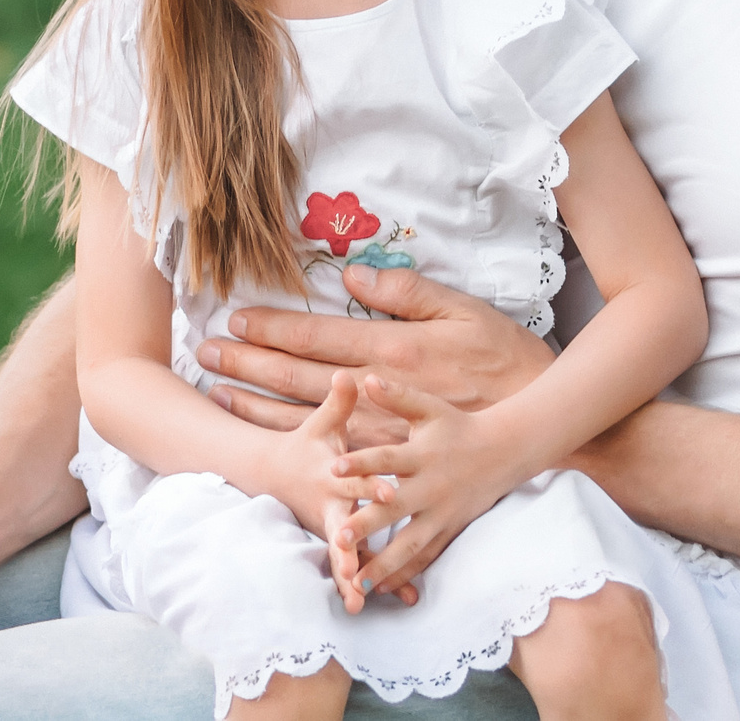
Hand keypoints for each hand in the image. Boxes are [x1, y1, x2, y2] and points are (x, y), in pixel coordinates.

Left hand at [201, 265, 555, 444]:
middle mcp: (377, 393)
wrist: (535, 418)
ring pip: (305, 421)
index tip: (234, 319)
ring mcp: (380, 432)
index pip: (316, 337)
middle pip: (297, 379)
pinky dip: (293, 448)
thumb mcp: (461, 309)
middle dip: (247, 364)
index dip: (271, 328)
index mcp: (392, 348)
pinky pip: (330, 455)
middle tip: (205, 353)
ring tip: (218, 395)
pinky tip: (267, 444)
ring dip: (258, 407)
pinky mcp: (389, 460)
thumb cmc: (502, 357)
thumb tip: (353, 278)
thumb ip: (406, 292)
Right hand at [251, 372, 424, 613]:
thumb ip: (338, 403)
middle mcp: (330, 506)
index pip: (355, 481)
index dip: (371, 486)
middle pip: (341, 530)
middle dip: (351, 550)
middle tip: (360, 571)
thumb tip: (348, 374)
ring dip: (349, 579)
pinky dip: (358, 586)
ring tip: (359, 603)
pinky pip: (350, 567)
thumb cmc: (306, 446)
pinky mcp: (337, 542)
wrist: (272, 474)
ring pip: (342, 557)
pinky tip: (372, 605)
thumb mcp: (321, 425)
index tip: (389, 495)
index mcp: (332, 476)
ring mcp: (330, 528)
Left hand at [330, 375, 536, 598]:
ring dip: (383, 562)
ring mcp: (440, 514)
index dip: (360, 463)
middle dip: (367, 524)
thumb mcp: (429, 408)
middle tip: (339, 537)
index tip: (332, 468)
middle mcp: (430, 488)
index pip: (386, 458)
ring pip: (409, 543)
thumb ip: (397, 397)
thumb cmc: (458, 427)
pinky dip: (405, 574)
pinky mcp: (448, 531)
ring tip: (356, 582)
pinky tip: (381, 590)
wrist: (504, 451)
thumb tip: (365, 378)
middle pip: (394, 509)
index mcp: (421, 455)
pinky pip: (425, 557)